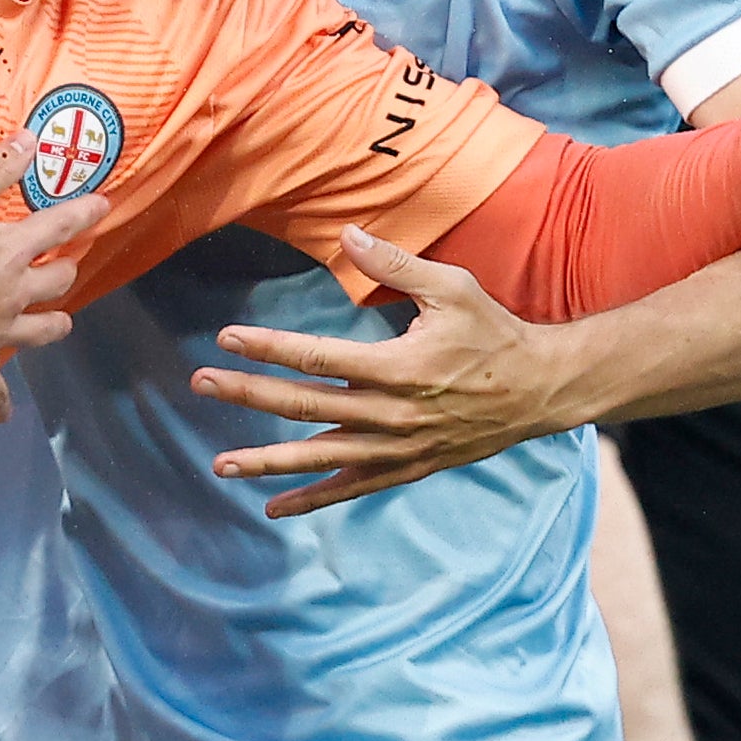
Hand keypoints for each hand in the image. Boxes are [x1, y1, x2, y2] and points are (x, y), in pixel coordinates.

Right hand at [0, 134, 109, 422]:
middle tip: (66, 265)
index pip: (60, 224)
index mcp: (13, 251)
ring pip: (44, 330)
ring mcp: (2, 333)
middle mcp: (18, 292)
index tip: (105, 205)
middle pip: (59, 281)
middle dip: (66, 270)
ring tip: (58, 322)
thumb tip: (31, 138)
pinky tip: (2, 417)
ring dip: (53, 325)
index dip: (85, 212)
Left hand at [192, 227, 584, 516]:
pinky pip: (351, 489)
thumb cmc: (494, 333)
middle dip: (248, 394)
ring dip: (266, 460)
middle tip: (199, 383)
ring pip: (320, 458)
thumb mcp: (452, 288)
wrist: (540, 391)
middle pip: (305, 406)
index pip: (317, 356)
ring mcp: (397, 448)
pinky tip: (271, 506)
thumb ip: (396, 265)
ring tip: (219, 463)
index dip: (268, 347)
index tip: (226, 338)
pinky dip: (311, 500)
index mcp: (399, 367)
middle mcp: (392, 414)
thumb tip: (348, 234)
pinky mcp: (406, 469)